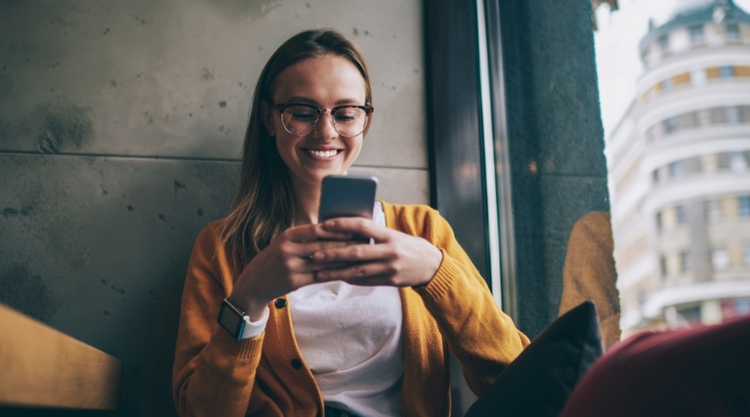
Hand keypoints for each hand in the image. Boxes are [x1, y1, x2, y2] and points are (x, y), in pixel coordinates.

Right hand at [228, 223, 356, 318]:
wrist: (253, 284)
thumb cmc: (273, 261)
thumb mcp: (283, 243)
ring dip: (343, 260)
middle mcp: (288, 249)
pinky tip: (346, 272)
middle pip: (322, 245)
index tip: (353, 228)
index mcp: (286, 236)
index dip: (336, 229)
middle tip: (363, 243)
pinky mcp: (294, 282)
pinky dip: (334, 273)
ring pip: (323, 262)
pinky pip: (319, 276)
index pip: (316, 229)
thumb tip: (331, 229)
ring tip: (359, 257)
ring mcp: (290, 266)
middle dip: (344, 244)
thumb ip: (303, 237)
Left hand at [310, 217, 443, 286]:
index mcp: (390, 235)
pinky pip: (366, 281)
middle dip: (334, 253)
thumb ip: (375, 232)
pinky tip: (337, 277)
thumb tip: (347, 229)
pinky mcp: (390, 282)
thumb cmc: (409, 246)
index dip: (343, 224)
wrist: (432, 265)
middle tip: (315, 254)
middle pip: (357, 252)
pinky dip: (350, 279)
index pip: (363, 226)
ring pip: (358, 271)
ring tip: (319, 272)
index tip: (325, 225)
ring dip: (337, 272)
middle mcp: (390, 251)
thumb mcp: (394, 234)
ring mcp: (390, 268)